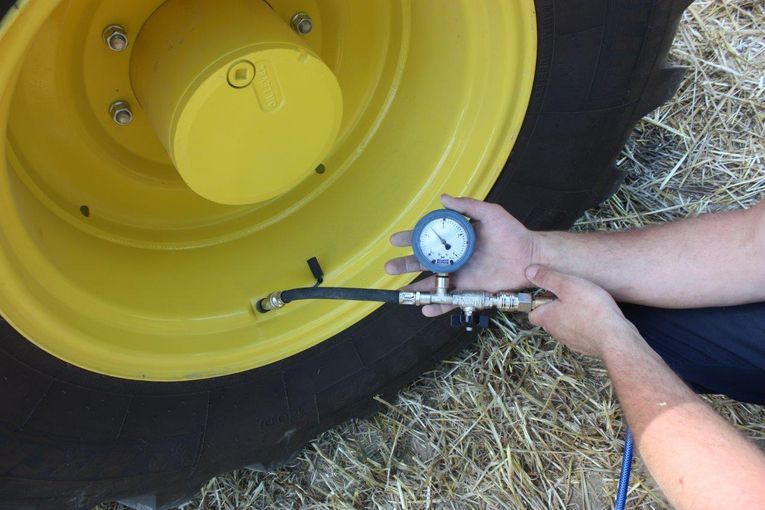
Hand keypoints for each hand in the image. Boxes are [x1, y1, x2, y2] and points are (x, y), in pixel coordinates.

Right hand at [385, 194, 536, 315]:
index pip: (428, 238)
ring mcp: (461, 276)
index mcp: (456, 239)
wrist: (530, 256)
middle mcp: (455, 258)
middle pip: (424, 262)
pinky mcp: (471, 291)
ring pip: (433, 284)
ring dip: (416, 288)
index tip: (395, 239)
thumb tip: (443, 198)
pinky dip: (438, 306)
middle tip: (390, 267)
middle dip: (406, 265)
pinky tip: (425, 308)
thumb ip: (467, 206)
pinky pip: (451, 300)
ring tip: (401, 292)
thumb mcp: (490, 213)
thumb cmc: (512, 233)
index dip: (411, 238)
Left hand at [525, 265, 639, 358]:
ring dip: (571, 316)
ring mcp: (571, 341)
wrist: (615, 338)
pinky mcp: (586, 346)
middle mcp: (555, 332)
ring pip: (565, 326)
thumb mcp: (567, 285)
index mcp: (546, 318)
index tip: (550, 292)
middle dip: (556, 307)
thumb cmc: (591, 309)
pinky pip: (581, 334)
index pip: (532, 312)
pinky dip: (585, 325)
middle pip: (549, 319)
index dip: (538, 302)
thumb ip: (547, 278)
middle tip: (571, 295)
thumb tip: (529, 271)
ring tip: (586, 304)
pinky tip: (597, 317)